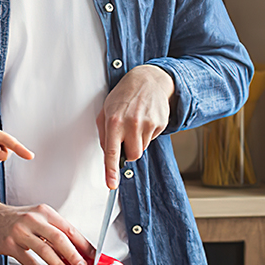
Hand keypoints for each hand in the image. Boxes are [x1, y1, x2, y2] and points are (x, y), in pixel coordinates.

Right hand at [0, 188, 90, 264]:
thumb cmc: (16, 220)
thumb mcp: (37, 218)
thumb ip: (54, 232)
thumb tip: (76, 252)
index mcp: (45, 212)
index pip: (69, 229)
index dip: (83, 244)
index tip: (93, 257)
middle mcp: (34, 219)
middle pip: (59, 238)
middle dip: (74, 255)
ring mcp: (20, 231)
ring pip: (44, 250)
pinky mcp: (9, 244)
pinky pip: (29, 261)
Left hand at [97, 65, 175, 188]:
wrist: (148, 80)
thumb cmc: (124, 96)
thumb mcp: (106, 110)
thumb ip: (104, 133)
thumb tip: (108, 154)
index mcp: (114, 121)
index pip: (112, 152)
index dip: (111, 170)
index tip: (111, 184)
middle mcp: (131, 123)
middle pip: (133, 155)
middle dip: (129, 151)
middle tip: (126, 136)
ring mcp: (147, 123)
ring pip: (143, 148)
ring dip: (138, 141)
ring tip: (136, 123)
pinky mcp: (160, 123)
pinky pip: (152, 139)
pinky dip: (147, 133)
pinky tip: (145, 119)